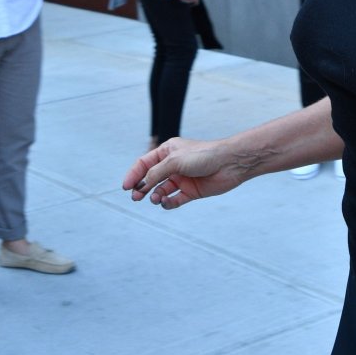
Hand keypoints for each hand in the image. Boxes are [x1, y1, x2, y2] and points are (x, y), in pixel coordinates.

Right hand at [122, 136, 244, 209]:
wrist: (230, 163)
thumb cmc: (203, 155)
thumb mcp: (174, 161)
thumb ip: (156, 173)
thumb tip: (142, 185)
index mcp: (167, 151)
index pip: (144, 163)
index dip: (133, 174)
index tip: (125, 187)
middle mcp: (173, 165)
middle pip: (151, 178)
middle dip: (142, 188)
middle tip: (136, 197)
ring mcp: (182, 178)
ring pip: (161, 190)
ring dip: (155, 195)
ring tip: (154, 198)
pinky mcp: (191, 191)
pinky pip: (174, 199)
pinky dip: (168, 203)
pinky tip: (165, 202)